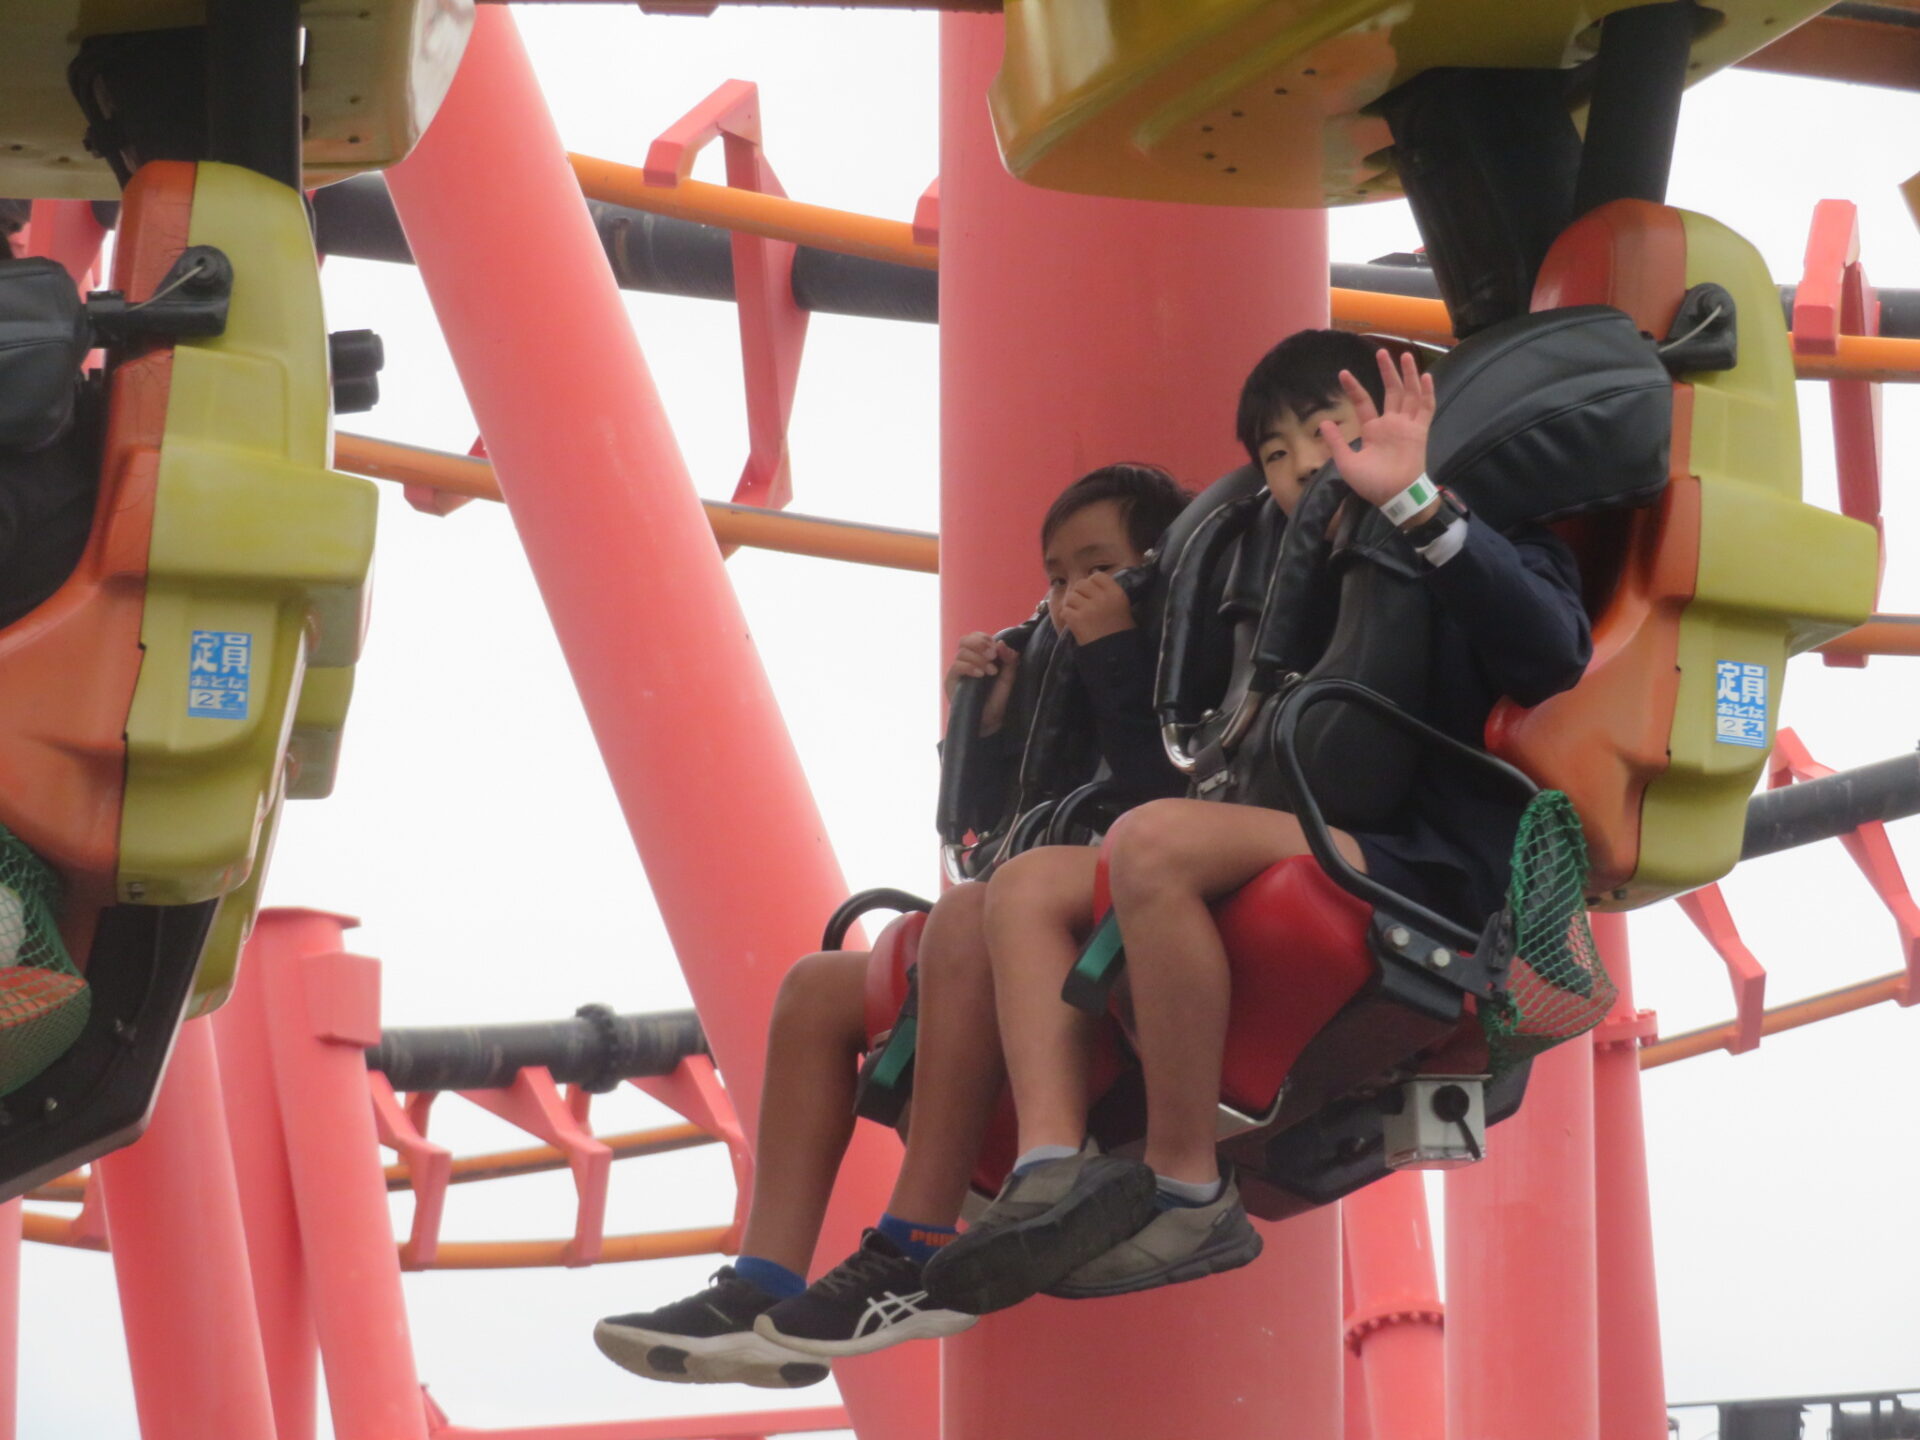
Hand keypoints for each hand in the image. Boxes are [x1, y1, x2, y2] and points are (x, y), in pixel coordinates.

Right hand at [946, 631, 1019, 733]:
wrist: (989, 722)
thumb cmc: (998, 700)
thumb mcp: (1008, 679)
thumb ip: (1009, 661)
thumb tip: (1002, 643)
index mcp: (980, 657)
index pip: (976, 637)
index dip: (985, 639)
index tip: (996, 649)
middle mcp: (967, 661)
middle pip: (964, 640)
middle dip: (979, 644)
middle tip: (992, 655)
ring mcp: (958, 671)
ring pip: (962, 653)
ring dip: (978, 658)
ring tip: (991, 671)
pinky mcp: (951, 682)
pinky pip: (956, 666)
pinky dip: (969, 667)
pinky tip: (980, 674)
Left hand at [1058, 572, 1134, 645]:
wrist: (1115, 657)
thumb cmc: (1120, 633)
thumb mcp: (1122, 608)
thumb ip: (1108, 593)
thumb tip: (1091, 577)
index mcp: (1117, 593)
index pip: (1097, 576)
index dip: (1092, 584)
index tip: (1093, 595)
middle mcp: (1103, 598)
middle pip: (1081, 584)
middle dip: (1080, 594)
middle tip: (1083, 607)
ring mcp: (1089, 608)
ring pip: (1071, 596)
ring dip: (1072, 606)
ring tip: (1079, 616)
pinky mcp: (1077, 620)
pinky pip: (1064, 610)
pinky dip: (1066, 617)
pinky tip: (1073, 624)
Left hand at [1318, 349, 1436, 513]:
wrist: (1395, 496)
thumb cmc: (1372, 483)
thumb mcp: (1347, 463)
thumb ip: (1337, 442)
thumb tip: (1323, 422)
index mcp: (1373, 430)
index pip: (1364, 403)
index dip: (1354, 388)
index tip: (1343, 373)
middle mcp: (1391, 424)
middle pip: (1391, 391)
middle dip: (1387, 371)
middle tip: (1381, 351)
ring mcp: (1407, 425)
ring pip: (1409, 394)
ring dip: (1408, 375)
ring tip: (1406, 355)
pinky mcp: (1420, 430)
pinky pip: (1425, 408)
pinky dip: (1427, 392)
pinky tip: (1426, 376)